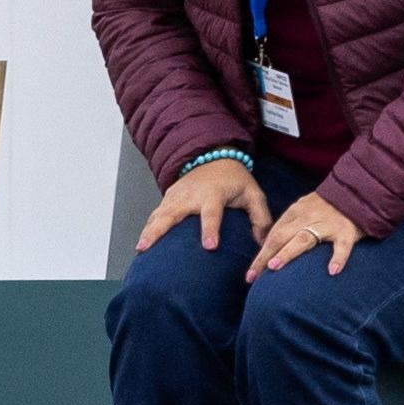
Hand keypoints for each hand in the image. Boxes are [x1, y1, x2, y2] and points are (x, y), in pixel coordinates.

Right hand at [139, 154, 260, 252]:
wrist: (214, 155)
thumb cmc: (235, 180)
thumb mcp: (253, 194)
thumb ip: (261, 218)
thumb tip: (264, 244)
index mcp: (214, 195)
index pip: (212, 213)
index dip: (210, 229)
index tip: (209, 246)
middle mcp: (191, 195)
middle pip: (172, 214)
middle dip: (159, 231)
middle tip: (148, 248)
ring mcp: (177, 196)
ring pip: (159, 214)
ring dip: (148, 231)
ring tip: (140, 249)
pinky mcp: (168, 197)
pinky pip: (156, 214)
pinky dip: (148, 227)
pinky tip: (142, 244)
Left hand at [249, 189, 365, 282]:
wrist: (359, 192)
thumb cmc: (330, 207)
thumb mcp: (306, 210)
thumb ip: (291, 225)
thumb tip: (271, 247)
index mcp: (296, 212)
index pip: (273, 235)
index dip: (260, 253)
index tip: (251, 273)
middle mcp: (308, 217)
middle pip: (281, 237)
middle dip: (264, 256)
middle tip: (252, 275)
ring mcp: (327, 224)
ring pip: (304, 238)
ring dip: (288, 252)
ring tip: (274, 266)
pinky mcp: (346, 231)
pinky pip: (342, 246)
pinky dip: (338, 258)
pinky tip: (332, 271)